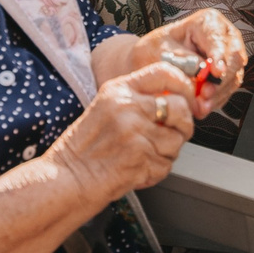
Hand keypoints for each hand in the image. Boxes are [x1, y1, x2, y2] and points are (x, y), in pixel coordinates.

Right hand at [49, 65, 196, 203]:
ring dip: (167, 152)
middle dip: (184, 124)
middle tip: (173, 134)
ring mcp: (135, 132)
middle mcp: (128, 107)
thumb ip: (137, 99)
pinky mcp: (141, 158)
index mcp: (119, 90)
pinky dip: (156, 171)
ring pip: (177, 140)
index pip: (165, 72)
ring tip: (143, 156)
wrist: (65, 180)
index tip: (188, 98)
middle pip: (180, 107)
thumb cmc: (83, 149)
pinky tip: (136, 169)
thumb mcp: (105, 109)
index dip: (185, 85)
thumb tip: (177, 99)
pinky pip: (167, 164)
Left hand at [134, 9, 247, 115]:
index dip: (220, 57)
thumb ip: (183, 59)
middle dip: (221, 81)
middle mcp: (224, 35)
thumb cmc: (157, 49)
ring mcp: (229, 54)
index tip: (216, 73)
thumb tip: (203, 71)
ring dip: (218, 94)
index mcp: (208, 21)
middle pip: (235, 58)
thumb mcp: (163, 51)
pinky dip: (216, 99)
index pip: (220, 40)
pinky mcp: (229, 72)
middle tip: (205, 95)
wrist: (153, 59)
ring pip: (234, 76)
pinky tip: (202, 105)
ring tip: (200, 106)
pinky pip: (229, 88)